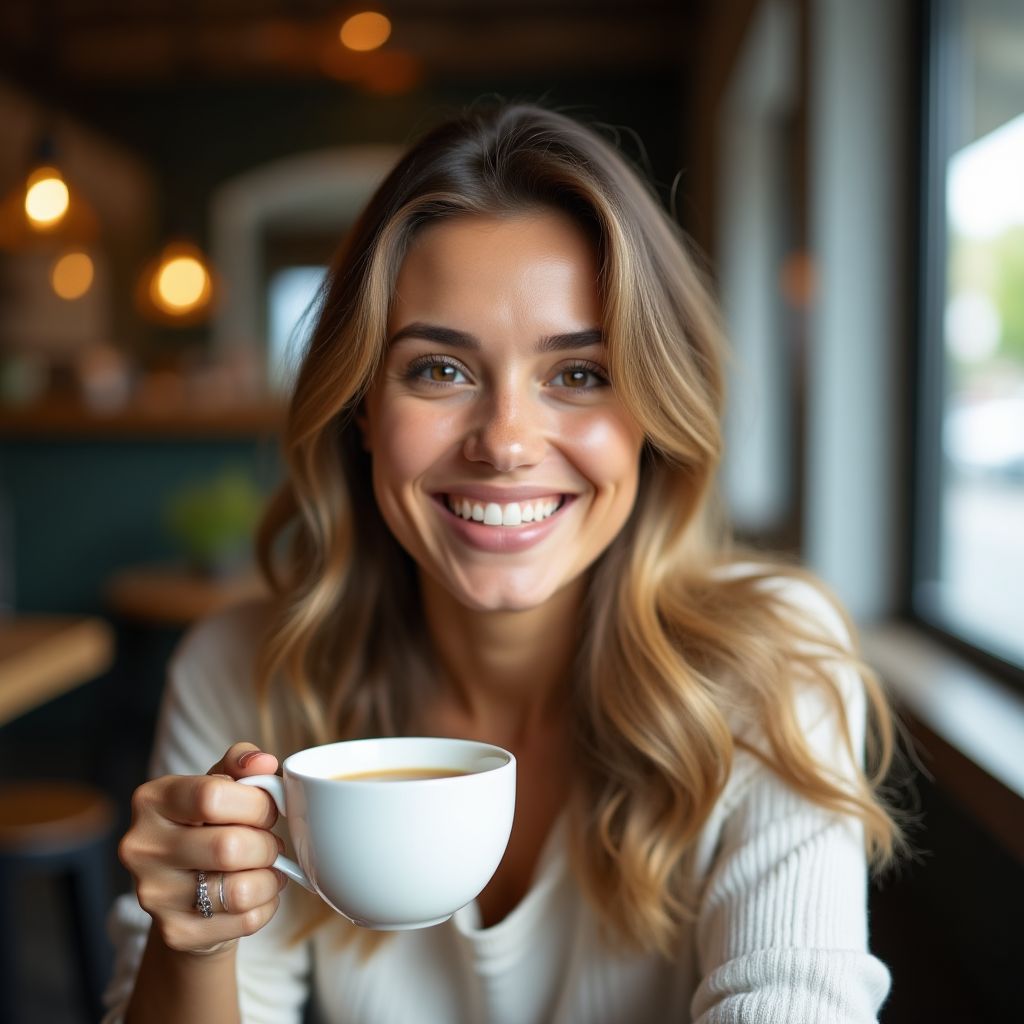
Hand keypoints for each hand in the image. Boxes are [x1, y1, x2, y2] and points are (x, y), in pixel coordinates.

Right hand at [119, 742, 286, 956]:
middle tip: (270, 843)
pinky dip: (266, 905)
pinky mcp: (175, 933)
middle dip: (266, 844)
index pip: (212, 796)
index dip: (256, 803)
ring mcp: (154, 896)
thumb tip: (264, 762)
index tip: (267, 809)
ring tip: (268, 868)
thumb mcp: (221, 782)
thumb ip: (242, 762)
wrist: (187, 888)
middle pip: (229, 847)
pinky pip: (244, 921)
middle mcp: (142, 848)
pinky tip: (258, 893)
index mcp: (151, 801)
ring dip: (270, 877)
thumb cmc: (209, 824)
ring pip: (239, 890)